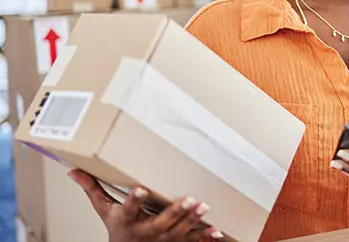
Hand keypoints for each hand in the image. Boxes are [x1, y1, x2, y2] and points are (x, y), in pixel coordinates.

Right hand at [68, 169, 222, 241]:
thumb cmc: (118, 231)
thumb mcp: (104, 211)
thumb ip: (93, 190)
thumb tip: (74, 171)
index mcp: (127, 221)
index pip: (129, 209)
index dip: (135, 199)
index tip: (141, 188)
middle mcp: (146, 232)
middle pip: (161, 222)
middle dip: (175, 212)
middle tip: (188, 199)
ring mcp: (162, 241)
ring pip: (179, 231)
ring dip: (193, 221)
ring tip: (204, 207)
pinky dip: (205, 237)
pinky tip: (216, 231)